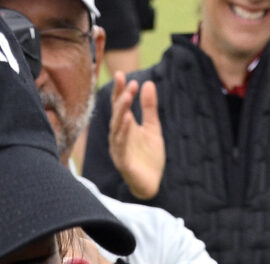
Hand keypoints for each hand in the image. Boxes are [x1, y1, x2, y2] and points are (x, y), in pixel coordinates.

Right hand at [107, 73, 164, 200]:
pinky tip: (128, 119)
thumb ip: (149, 108)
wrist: (152, 184)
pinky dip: (124, 131)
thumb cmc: (149, 156)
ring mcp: (118, 149)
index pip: (119, 105)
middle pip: (117, 114)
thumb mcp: (153, 128)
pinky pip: (121, 144)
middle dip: (122, 98)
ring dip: (122, 111)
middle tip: (130, 84)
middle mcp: (118, 136)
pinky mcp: (123, 162)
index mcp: (124, 127)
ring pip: (117, 127)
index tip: (122, 74)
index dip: (119, 90)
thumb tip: (148, 82)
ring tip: (128, 97)